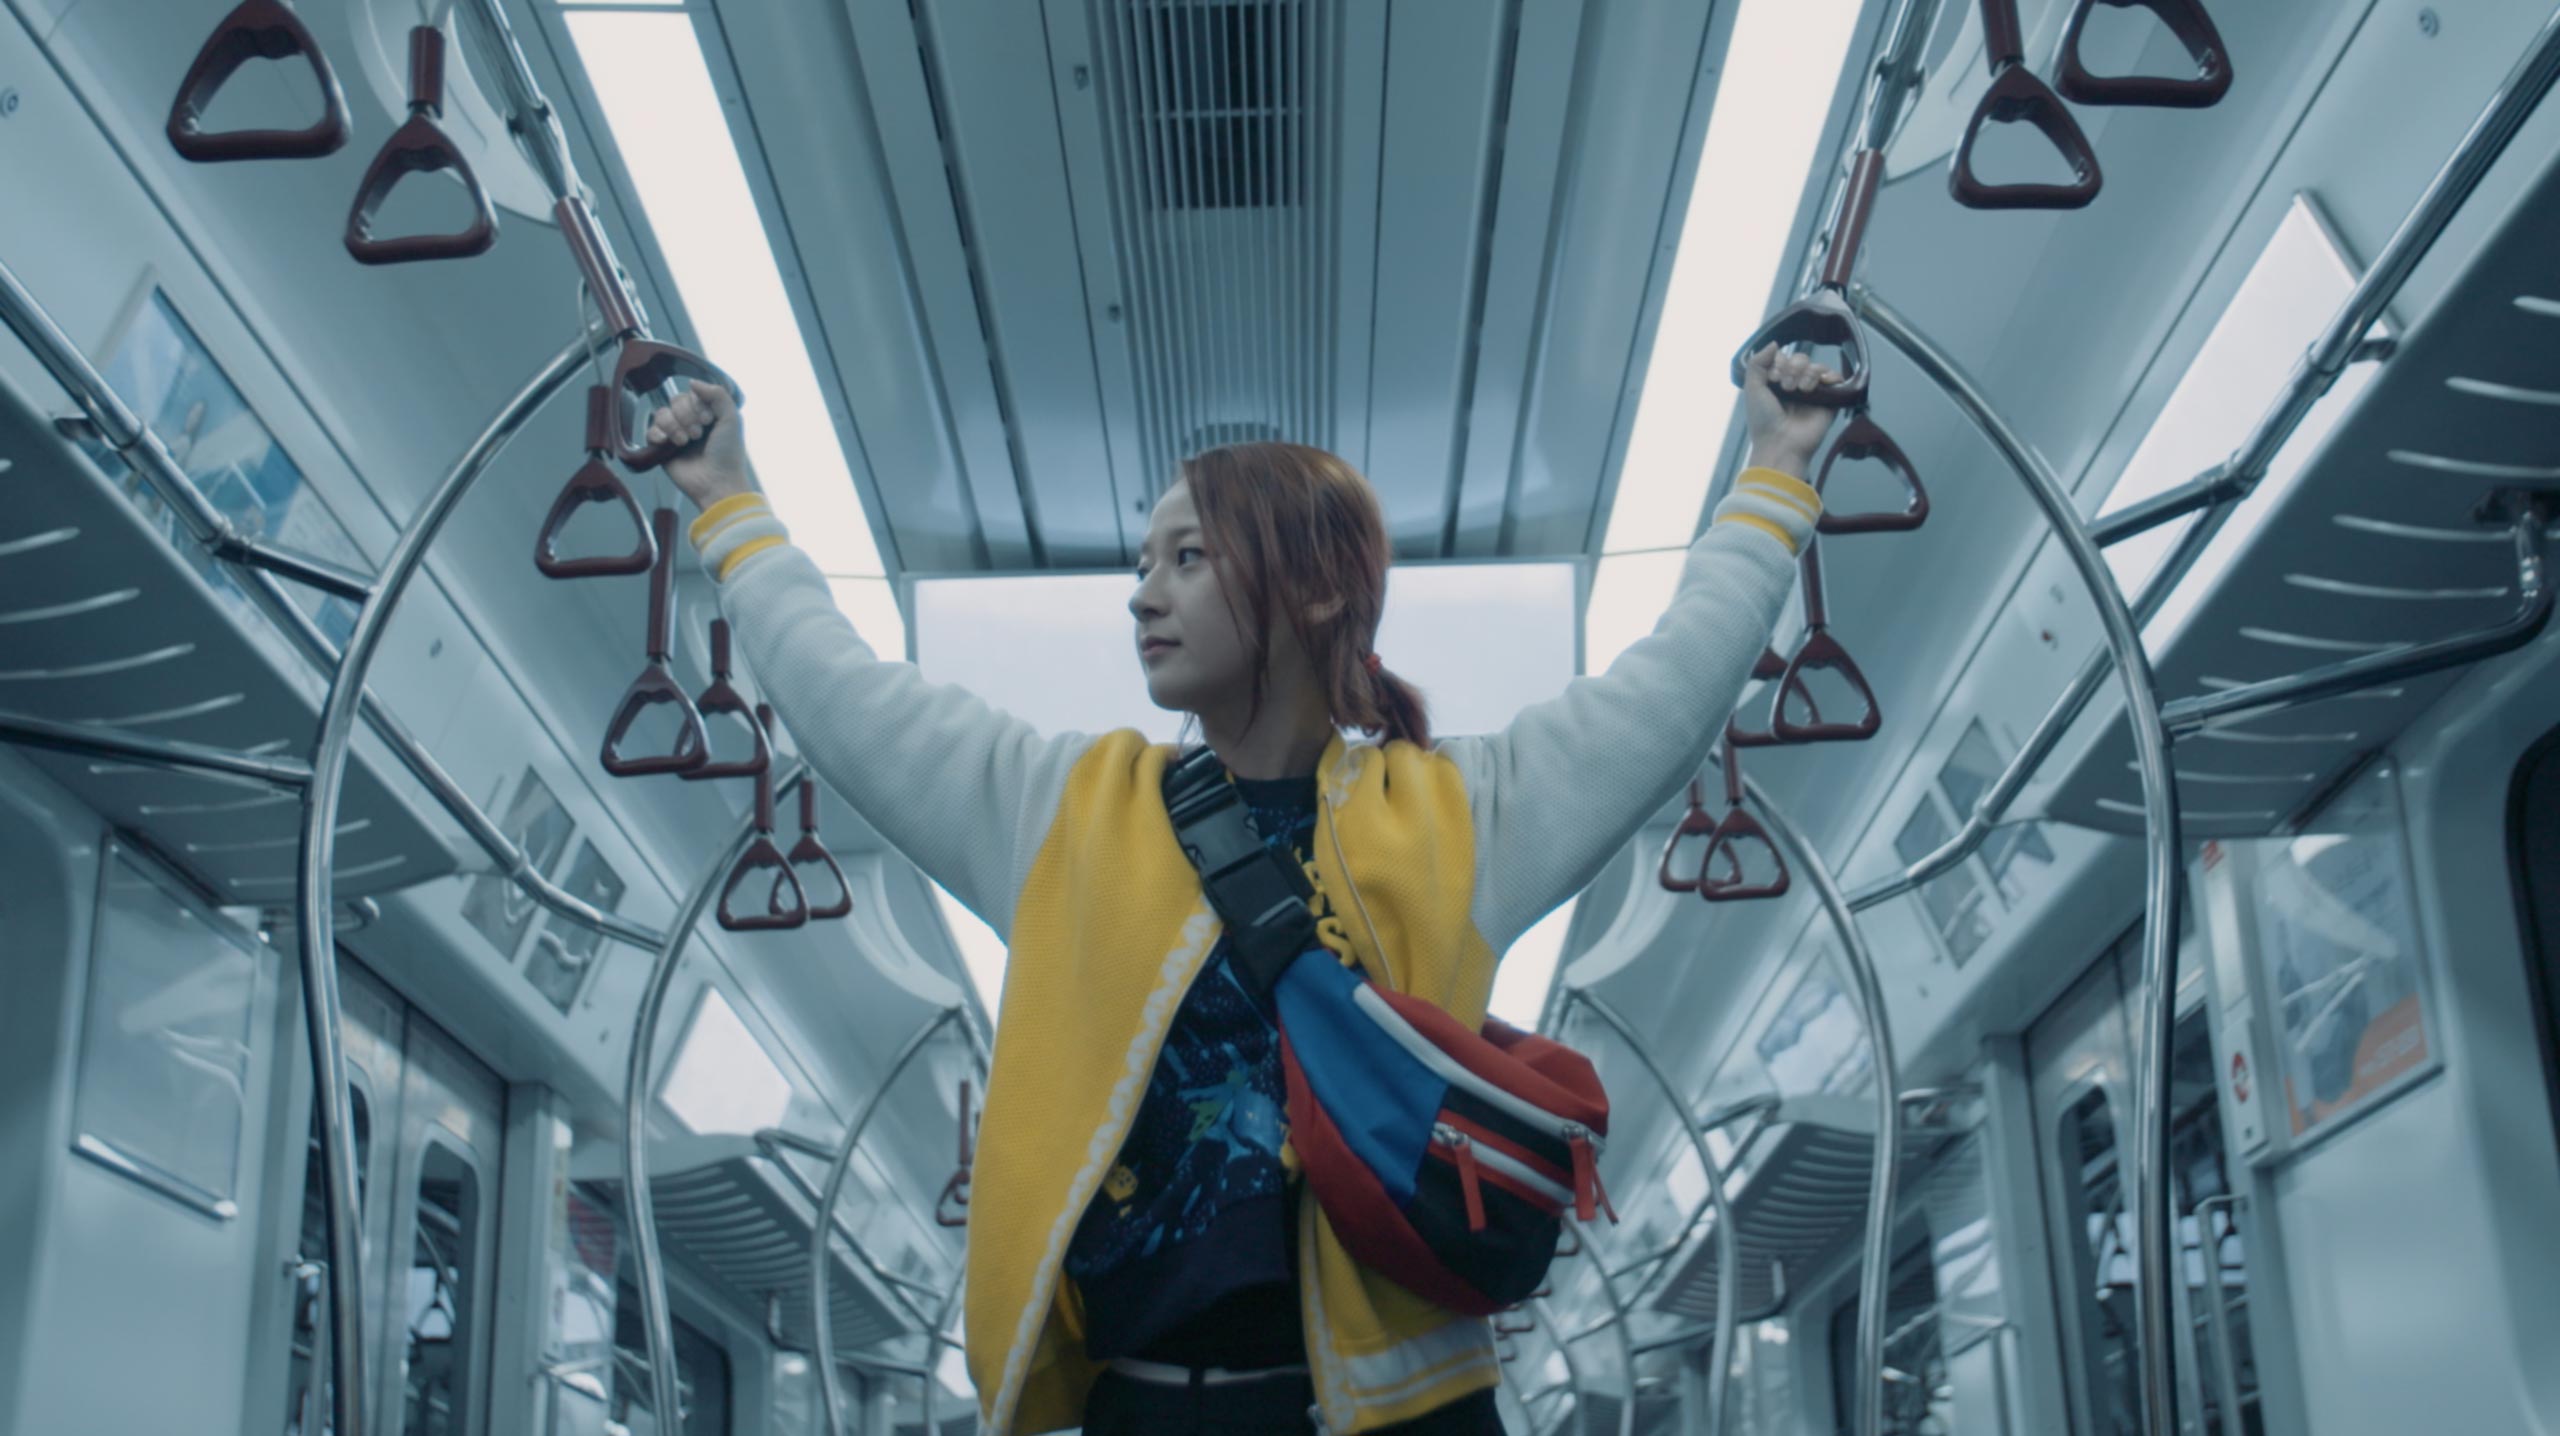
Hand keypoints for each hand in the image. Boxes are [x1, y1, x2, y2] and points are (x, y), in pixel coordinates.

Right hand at [648, 381, 754, 509]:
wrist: (716, 482)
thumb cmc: (728, 453)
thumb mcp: (732, 418)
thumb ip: (717, 394)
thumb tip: (692, 381)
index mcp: (707, 413)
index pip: (691, 394)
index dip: (697, 404)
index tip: (709, 420)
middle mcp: (690, 421)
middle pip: (675, 401)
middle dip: (687, 417)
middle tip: (699, 435)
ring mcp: (675, 434)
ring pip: (661, 414)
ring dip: (674, 426)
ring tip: (685, 442)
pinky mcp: (662, 448)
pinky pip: (650, 430)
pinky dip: (658, 434)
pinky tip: (668, 443)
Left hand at [1739, 344, 1842, 477]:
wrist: (1780, 443)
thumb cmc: (1763, 420)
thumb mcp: (1752, 388)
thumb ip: (1758, 362)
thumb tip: (1775, 343)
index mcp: (1778, 383)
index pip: (1784, 358)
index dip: (1780, 363)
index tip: (1773, 379)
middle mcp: (1796, 386)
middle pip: (1801, 359)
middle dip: (1793, 369)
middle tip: (1786, 388)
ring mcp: (1814, 393)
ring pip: (1817, 366)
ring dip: (1807, 374)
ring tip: (1800, 391)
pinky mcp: (1829, 400)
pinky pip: (1836, 378)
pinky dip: (1829, 376)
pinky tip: (1818, 385)